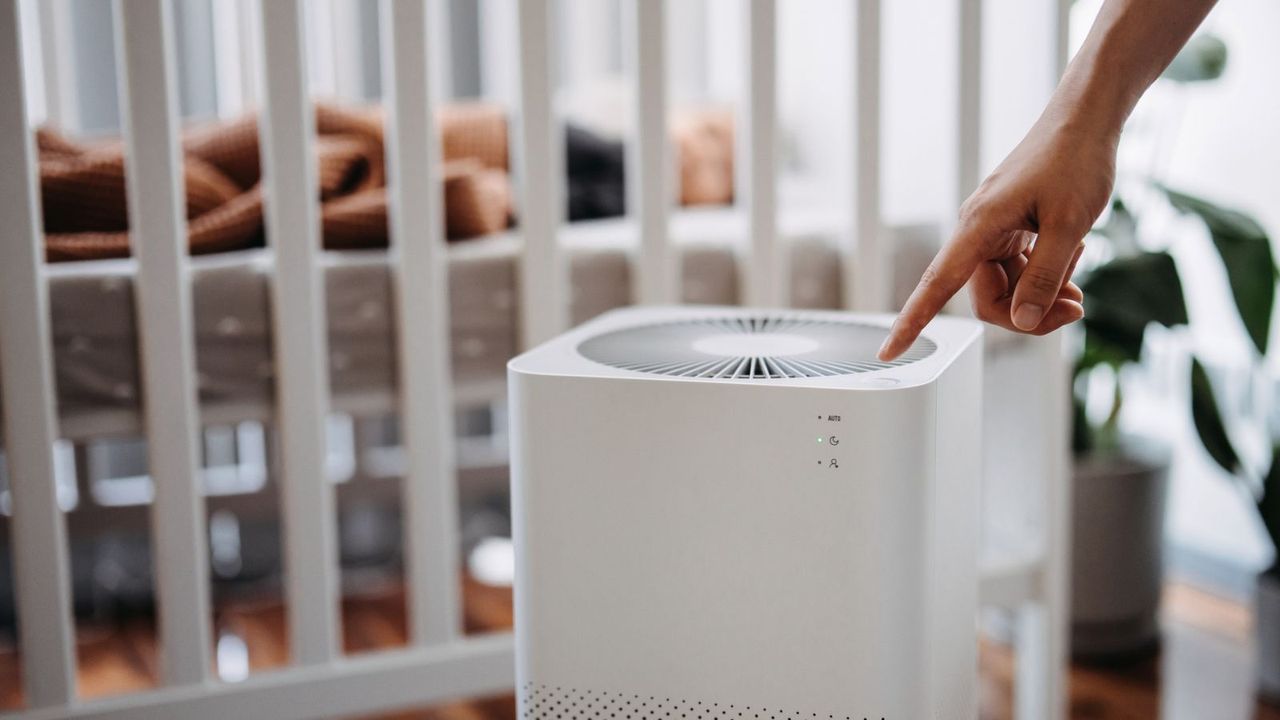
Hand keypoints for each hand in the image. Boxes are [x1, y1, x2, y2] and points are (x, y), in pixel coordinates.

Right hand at [877, 112, 1116, 360]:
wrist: (1085, 119)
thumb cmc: (1075, 162)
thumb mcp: (1070, 226)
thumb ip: (1044, 278)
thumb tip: (1021, 322)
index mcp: (979, 227)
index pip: (935, 286)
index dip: (911, 322)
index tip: (889, 353)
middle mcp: (978, 231)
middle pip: (986, 297)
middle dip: (1027, 312)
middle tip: (1074, 308)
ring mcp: (994, 230)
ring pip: (1006, 286)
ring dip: (1041, 294)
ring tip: (1079, 284)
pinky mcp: (1011, 228)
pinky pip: (1018, 268)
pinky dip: (1044, 274)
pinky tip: (1073, 259)